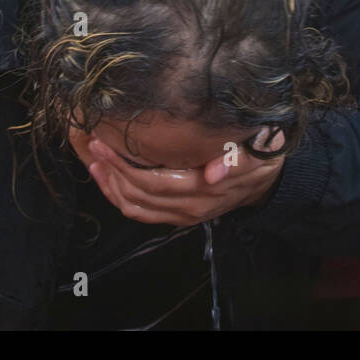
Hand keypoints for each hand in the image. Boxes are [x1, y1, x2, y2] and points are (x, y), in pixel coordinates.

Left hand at [72, 127, 284, 225]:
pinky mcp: (178, 216)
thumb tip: (215, 174)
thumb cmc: (259, 156)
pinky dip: (120, 199)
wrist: (266, 181)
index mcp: (203, 190)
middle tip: (93, 145)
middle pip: (139, 195)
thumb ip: (238, 161)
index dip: (125, 166)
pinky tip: (107, 180)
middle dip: (112, 172)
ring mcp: (182, 215)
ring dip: (111, 187)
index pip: (154, 182)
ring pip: (136, 208)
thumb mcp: (258, 152)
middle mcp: (190, 208)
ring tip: (94, 162)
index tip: (104, 144)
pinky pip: (142, 214)